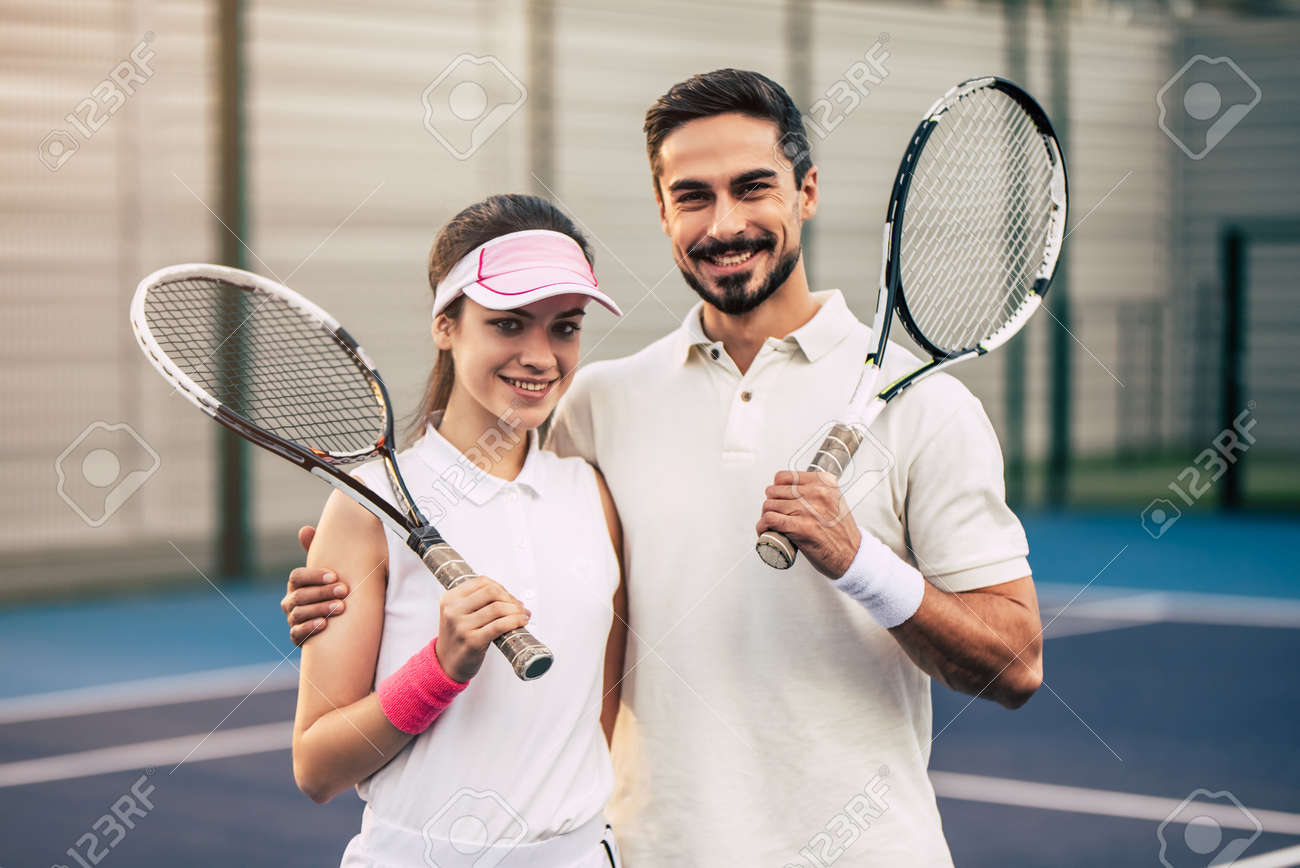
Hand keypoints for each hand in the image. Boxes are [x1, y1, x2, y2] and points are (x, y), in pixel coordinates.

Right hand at [281, 525, 350, 645]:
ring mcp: (292, 620)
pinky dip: (310, 628)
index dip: (314, 575)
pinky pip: (298, 634)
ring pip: (300, 613)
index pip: (296, 577)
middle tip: (345, 590)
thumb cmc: (335, 592)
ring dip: (321, 609)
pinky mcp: (297, 638)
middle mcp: (290, 602)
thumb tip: (304, 529)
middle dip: (323, 592)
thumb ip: (320, 552)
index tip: (335, 575)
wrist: (341, 626)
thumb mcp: (331, 573)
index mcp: (296, 585)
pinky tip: (325, 625)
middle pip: (300, 595)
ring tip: (341, 607)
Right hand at [435, 577, 531, 682]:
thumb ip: (477, 601)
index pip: (481, 582)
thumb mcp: (458, 613)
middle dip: (510, 598)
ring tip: (523, 614)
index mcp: (450, 599)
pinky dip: (515, 621)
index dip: (500, 587)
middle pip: (491, 592)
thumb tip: (509, 596)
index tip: (509, 597)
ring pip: (498, 608)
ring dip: (516, 610)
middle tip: (519, 606)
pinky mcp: (472, 641)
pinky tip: (521, 622)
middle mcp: (453, 610)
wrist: (446, 664)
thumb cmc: (457, 638)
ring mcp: (461, 626)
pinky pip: (499, 625)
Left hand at [756, 470, 862, 578]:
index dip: (776, 488)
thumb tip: (791, 490)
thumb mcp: (833, 501)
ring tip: (770, 525)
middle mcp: (817, 493)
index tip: (777, 497)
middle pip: (774, 491)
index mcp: (824, 483)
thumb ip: (815, 491)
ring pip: (770, 505)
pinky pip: (770, 519)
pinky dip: (762, 526)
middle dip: (771, 503)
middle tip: (774, 514)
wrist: (852, 555)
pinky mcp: (801, 527)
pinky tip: (765, 531)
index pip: (784, 477)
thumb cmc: (841, 532)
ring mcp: (809, 510)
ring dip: (765, 516)